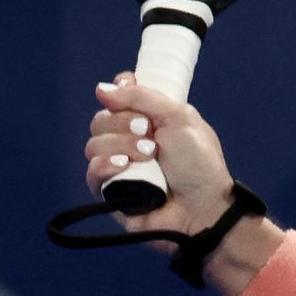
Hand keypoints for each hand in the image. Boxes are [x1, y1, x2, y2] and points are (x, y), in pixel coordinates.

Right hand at [85, 72, 234, 254]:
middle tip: (149, 131)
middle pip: (101, 119)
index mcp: (151, 120)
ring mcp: (120, 166)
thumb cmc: (200, 164)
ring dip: (121, 145)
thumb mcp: (180, 118)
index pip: (117, 97)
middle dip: (122, 121)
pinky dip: (106, 165)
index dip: (119, 91)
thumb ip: (143, 98)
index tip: (128, 89)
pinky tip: (125, 166)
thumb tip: (102, 88)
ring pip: (94, 144)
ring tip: (149, 155)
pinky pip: (91, 172)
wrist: (204, 207)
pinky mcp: (110, 192)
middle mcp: (131, 141)